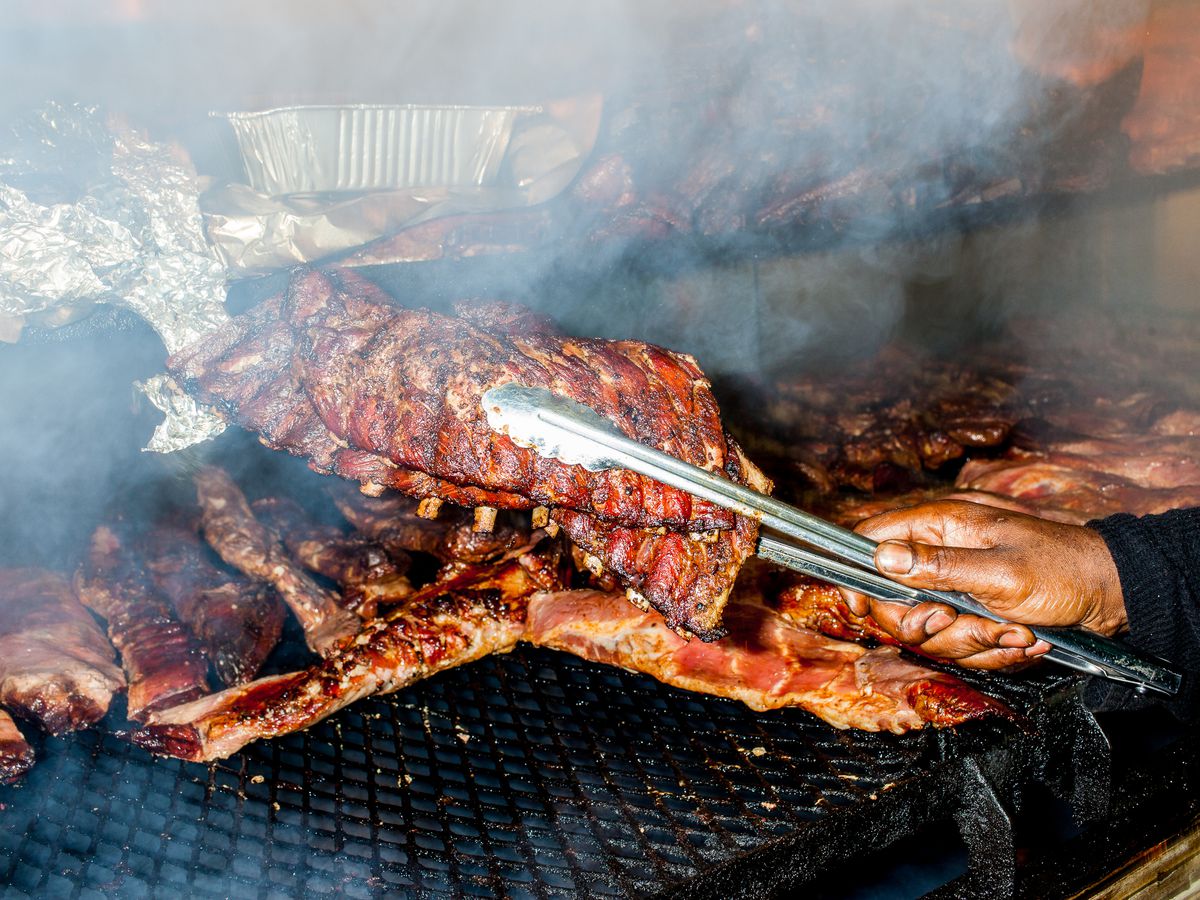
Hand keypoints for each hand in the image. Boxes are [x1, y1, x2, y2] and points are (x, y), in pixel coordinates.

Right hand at [838, 499, 1126, 669]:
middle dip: (929, 624)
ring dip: (972, 641)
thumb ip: (937, 565)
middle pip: (894, 600)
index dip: (858, 576)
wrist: (1111, 594)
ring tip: (1014, 631)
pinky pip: (959, 644)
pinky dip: (991, 650)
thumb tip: (882, 557)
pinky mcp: (973, 614)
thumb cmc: (1061, 569)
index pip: (871, 541)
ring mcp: (956, 586)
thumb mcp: (999, 570)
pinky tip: (1022, 637)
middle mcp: (940, 554)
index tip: (863, 609)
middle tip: (960, 620)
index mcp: (940, 526)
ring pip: (929, 630)